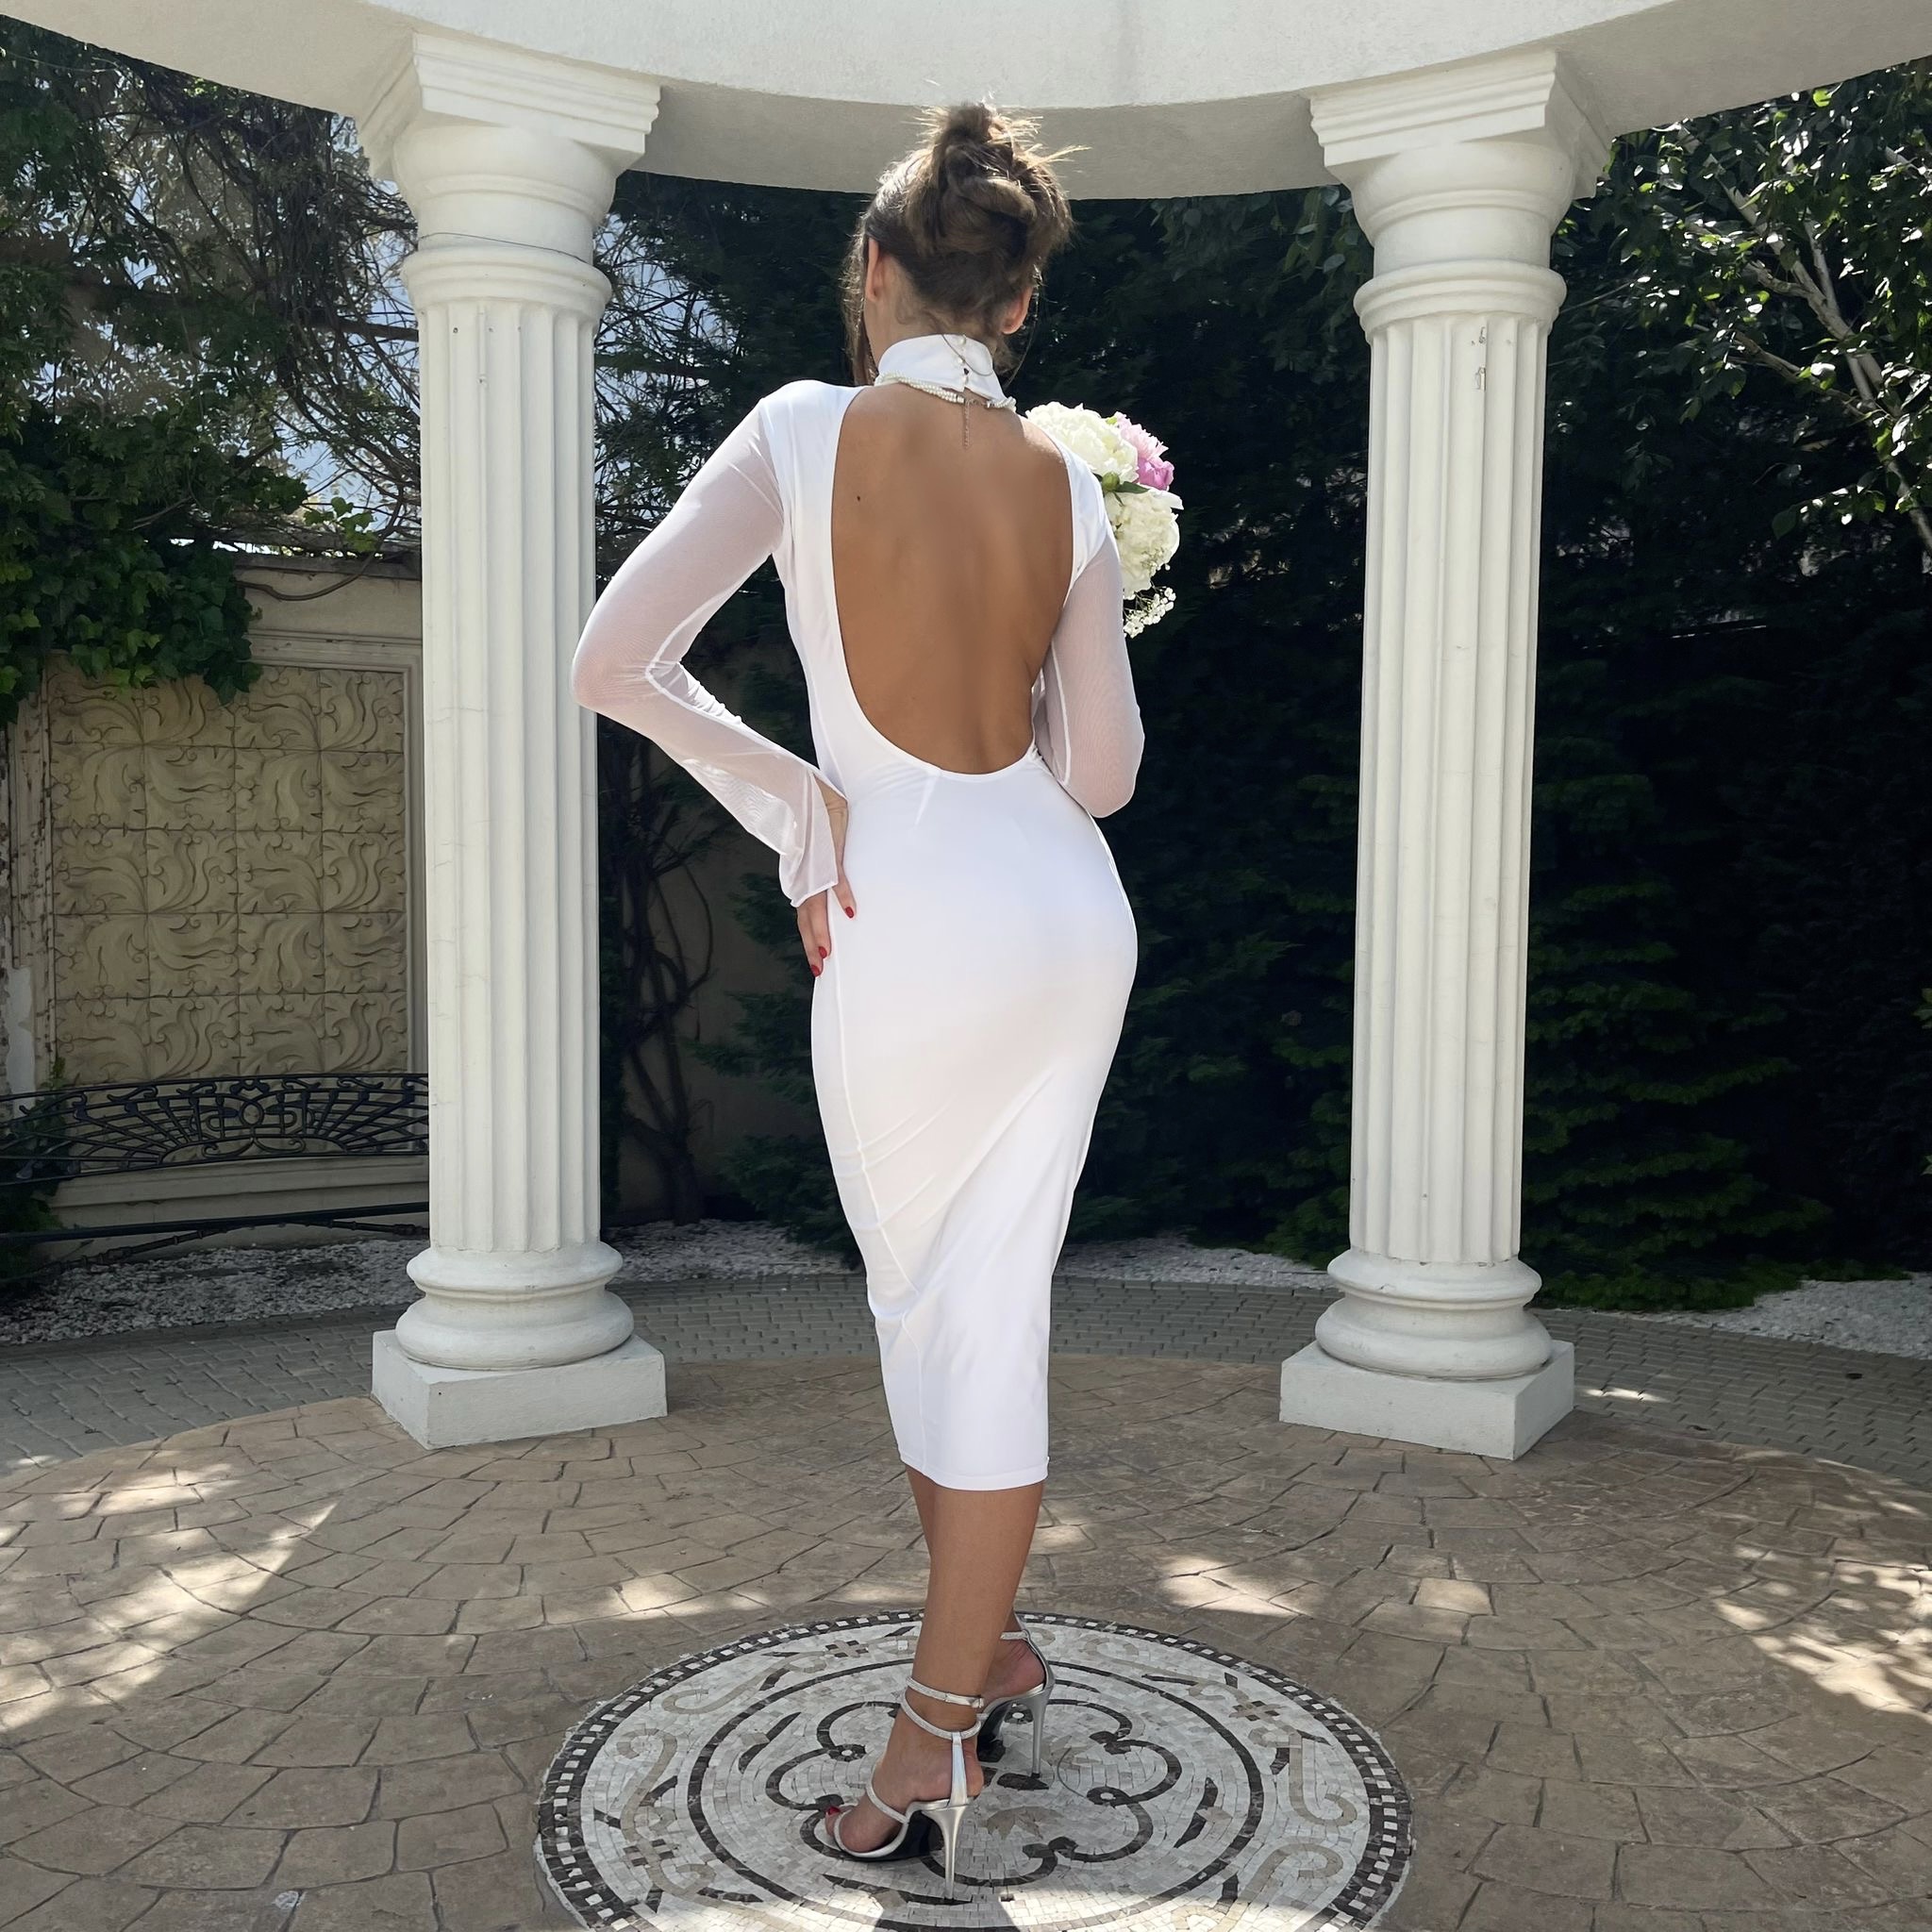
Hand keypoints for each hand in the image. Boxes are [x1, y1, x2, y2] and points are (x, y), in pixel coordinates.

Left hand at [799, 777, 854, 976]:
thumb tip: (829, 876)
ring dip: (823, 931)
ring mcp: (817, 867)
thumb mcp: (813, 845)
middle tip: (819, 970)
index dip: (810, 935)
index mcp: (803, 875)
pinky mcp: (828, 854)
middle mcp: (807, 875)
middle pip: (808, 917)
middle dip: (813, 944)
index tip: (817, 958)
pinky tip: (850, 913)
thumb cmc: (811, 812)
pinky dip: (843, 895)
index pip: (805, 912)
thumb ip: (819, 863)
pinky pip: (837, 879)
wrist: (800, 788)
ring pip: (818, 907)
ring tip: (827, 954)